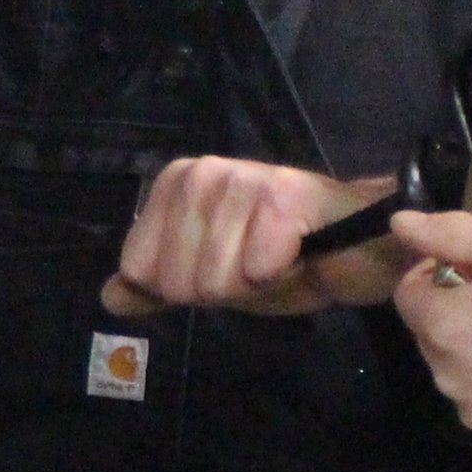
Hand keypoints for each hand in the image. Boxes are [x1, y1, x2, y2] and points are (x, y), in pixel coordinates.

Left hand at [105, 157, 405, 317]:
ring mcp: (240, 179)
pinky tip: (300, 254)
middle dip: (222, 289)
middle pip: (176, 280)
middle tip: (259, 263)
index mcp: (175, 185)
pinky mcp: (281, 195)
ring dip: (254, 285)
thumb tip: (110, 298)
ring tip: (282, 257)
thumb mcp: (210, 276)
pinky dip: (282, 276)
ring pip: (214, 279)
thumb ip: (158, 286)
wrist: (360, 245)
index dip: (185, 288)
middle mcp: (201, 173)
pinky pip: (255, 269)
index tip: (227, 266)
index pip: (140, 270)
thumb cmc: (283, 258)